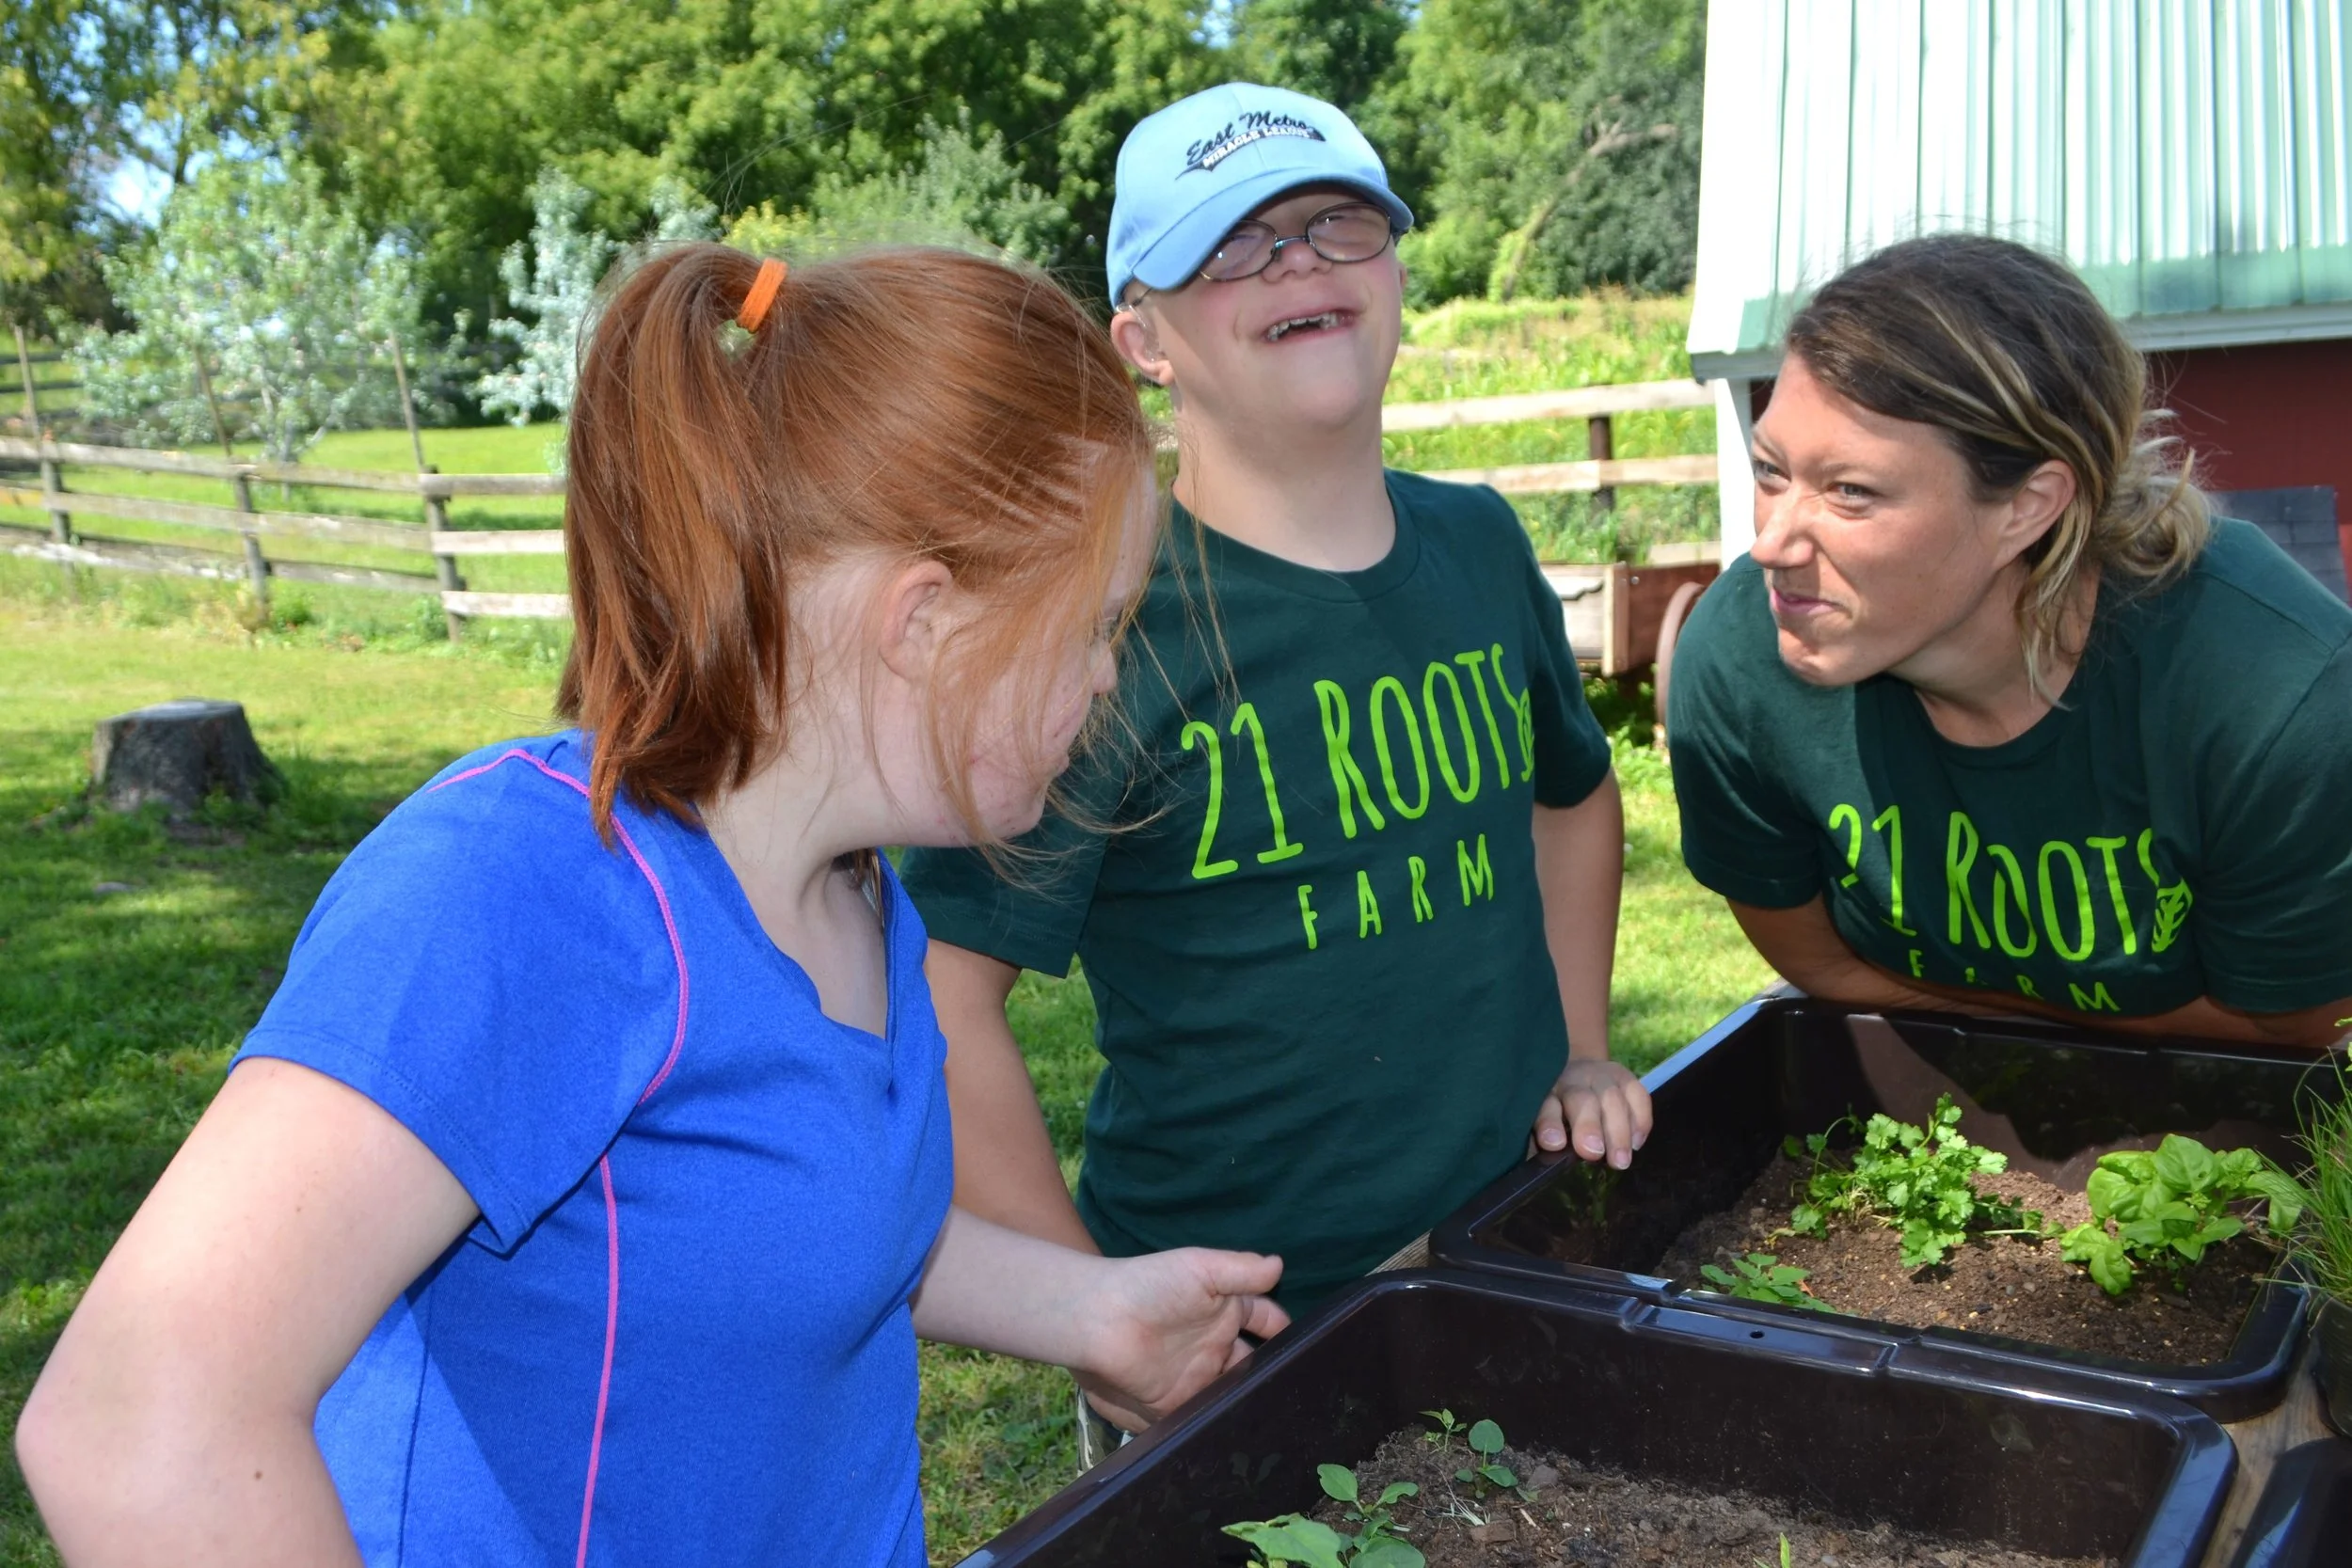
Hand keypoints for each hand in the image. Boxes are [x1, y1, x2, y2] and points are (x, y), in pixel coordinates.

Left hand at [1076, 1249, 1287, 1431]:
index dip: (1287, 1332)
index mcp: (1225, 1310)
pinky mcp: (1177, 1405)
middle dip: (1274, 1373)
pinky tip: (1244, 1436)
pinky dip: (1221, 1423)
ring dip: (1251, 1400)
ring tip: (1286, 1421)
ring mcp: (1198, 1376)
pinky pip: (1205, 1417)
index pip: (1266, 1320)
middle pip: (1255, 1362)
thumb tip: (1280, 1266)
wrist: (1101, 1319)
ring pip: (1234, 1392)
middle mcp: (1215, 1345)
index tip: (1315, 1349)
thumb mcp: (1201, 1268)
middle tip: (1306, 1393)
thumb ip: (1242, 1270)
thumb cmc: (1151, 1286)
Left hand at [1532, 1057, 1650, 1168]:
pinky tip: (1636, 1143)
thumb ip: (1543, 1141)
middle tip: (1593, 1152)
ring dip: (1618, 1131)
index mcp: (1545, 1093)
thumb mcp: (1543, 1123)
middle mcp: (1572, 1080)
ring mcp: (1601, 1076)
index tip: (1554, 1144)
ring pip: (1612, 1098)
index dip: (1550, 1124)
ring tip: (1621, 1160)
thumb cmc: (1558, 1111)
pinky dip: (1640, 1120)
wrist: (1578, 1075)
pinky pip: (1638, 1095)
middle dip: (1588, 1126)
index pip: (1545, 1106)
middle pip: (1581, 1099)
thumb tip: (1549, 1162)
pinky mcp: (1626, 1078)